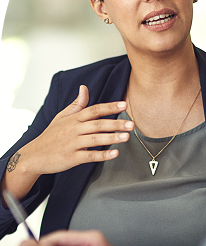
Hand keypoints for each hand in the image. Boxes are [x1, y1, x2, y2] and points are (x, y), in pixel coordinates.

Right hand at [5, 85, 134, 198]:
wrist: (33, 156)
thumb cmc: (50, 136)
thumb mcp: (61, 117)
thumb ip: (76, 104)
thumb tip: (84, 88)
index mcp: (73, 119)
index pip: (94, 110)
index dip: (109, 107)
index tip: (124, 104)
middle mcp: (74, 130)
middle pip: (97, 124)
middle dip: (116, 124)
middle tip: (131, 124)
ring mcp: (73, 144)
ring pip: (95, 139)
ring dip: (112, 138)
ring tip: (126, 137)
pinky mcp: (72, 158)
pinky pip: (90, 156)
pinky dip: (102, 155)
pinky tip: (114, 153)